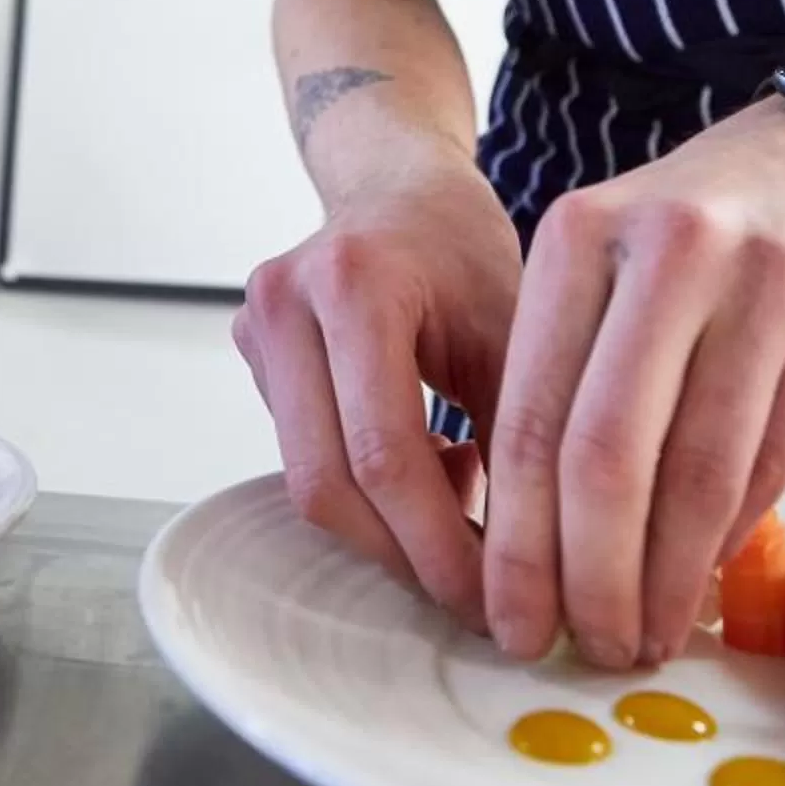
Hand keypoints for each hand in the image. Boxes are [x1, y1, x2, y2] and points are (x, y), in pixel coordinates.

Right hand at [235, 174, 521, 630]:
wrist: (396, 184)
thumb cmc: (463, 250)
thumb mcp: (516, 331)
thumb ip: (519, 438)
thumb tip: (536, 565)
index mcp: (354, 283)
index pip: (385, 454)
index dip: (438, 545)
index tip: (494, 601)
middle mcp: (287, 301)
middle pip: (328, 482)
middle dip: (406, 555)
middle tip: (475, 593)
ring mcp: (255, 325)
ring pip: (307, 479)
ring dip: (386, 527)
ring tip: (462, 508)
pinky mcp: (249, 350)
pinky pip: (301, 454)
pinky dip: (366, 488)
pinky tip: (428, 465)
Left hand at [484, 102, 784, 667]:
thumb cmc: (702, 227)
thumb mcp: (610, 258)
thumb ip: (569, 375)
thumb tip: (536, 544)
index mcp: (581, 234)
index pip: (530, 417)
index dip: (518, 540)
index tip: (511, 614)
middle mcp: (671, 251)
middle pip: (606, 454)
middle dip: (588, 576)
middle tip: (583, 644)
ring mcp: (768, 285)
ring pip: (699, 473)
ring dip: (667, 578)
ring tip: (644, 634)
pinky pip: (775, 462)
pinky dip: (731, 537)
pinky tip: (704, 579)